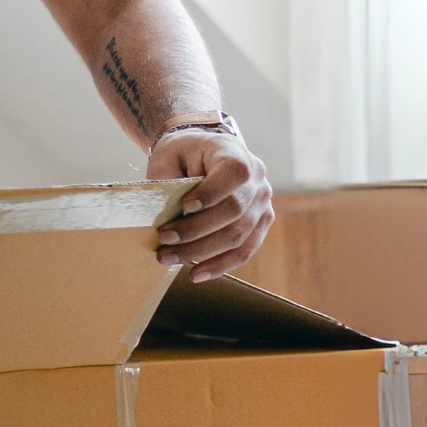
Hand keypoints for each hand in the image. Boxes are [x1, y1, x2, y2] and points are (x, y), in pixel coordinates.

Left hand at [148, 132, 273, 281]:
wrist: (201, 153)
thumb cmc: (182, 154)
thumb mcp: (169, 157)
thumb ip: (168, 182)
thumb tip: (163, 217)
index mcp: (236, 153)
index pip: (234, 173)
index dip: (212, 193)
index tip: (184, 206)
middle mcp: (258, 180)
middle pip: (234, 212)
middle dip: (196, 231)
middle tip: (163, 240)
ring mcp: (263, 204)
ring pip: (239, 236)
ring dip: (202, 253)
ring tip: (170, 259)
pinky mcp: (260, 224)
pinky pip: (244, 250)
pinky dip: (220, 264)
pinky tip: (196, 273)